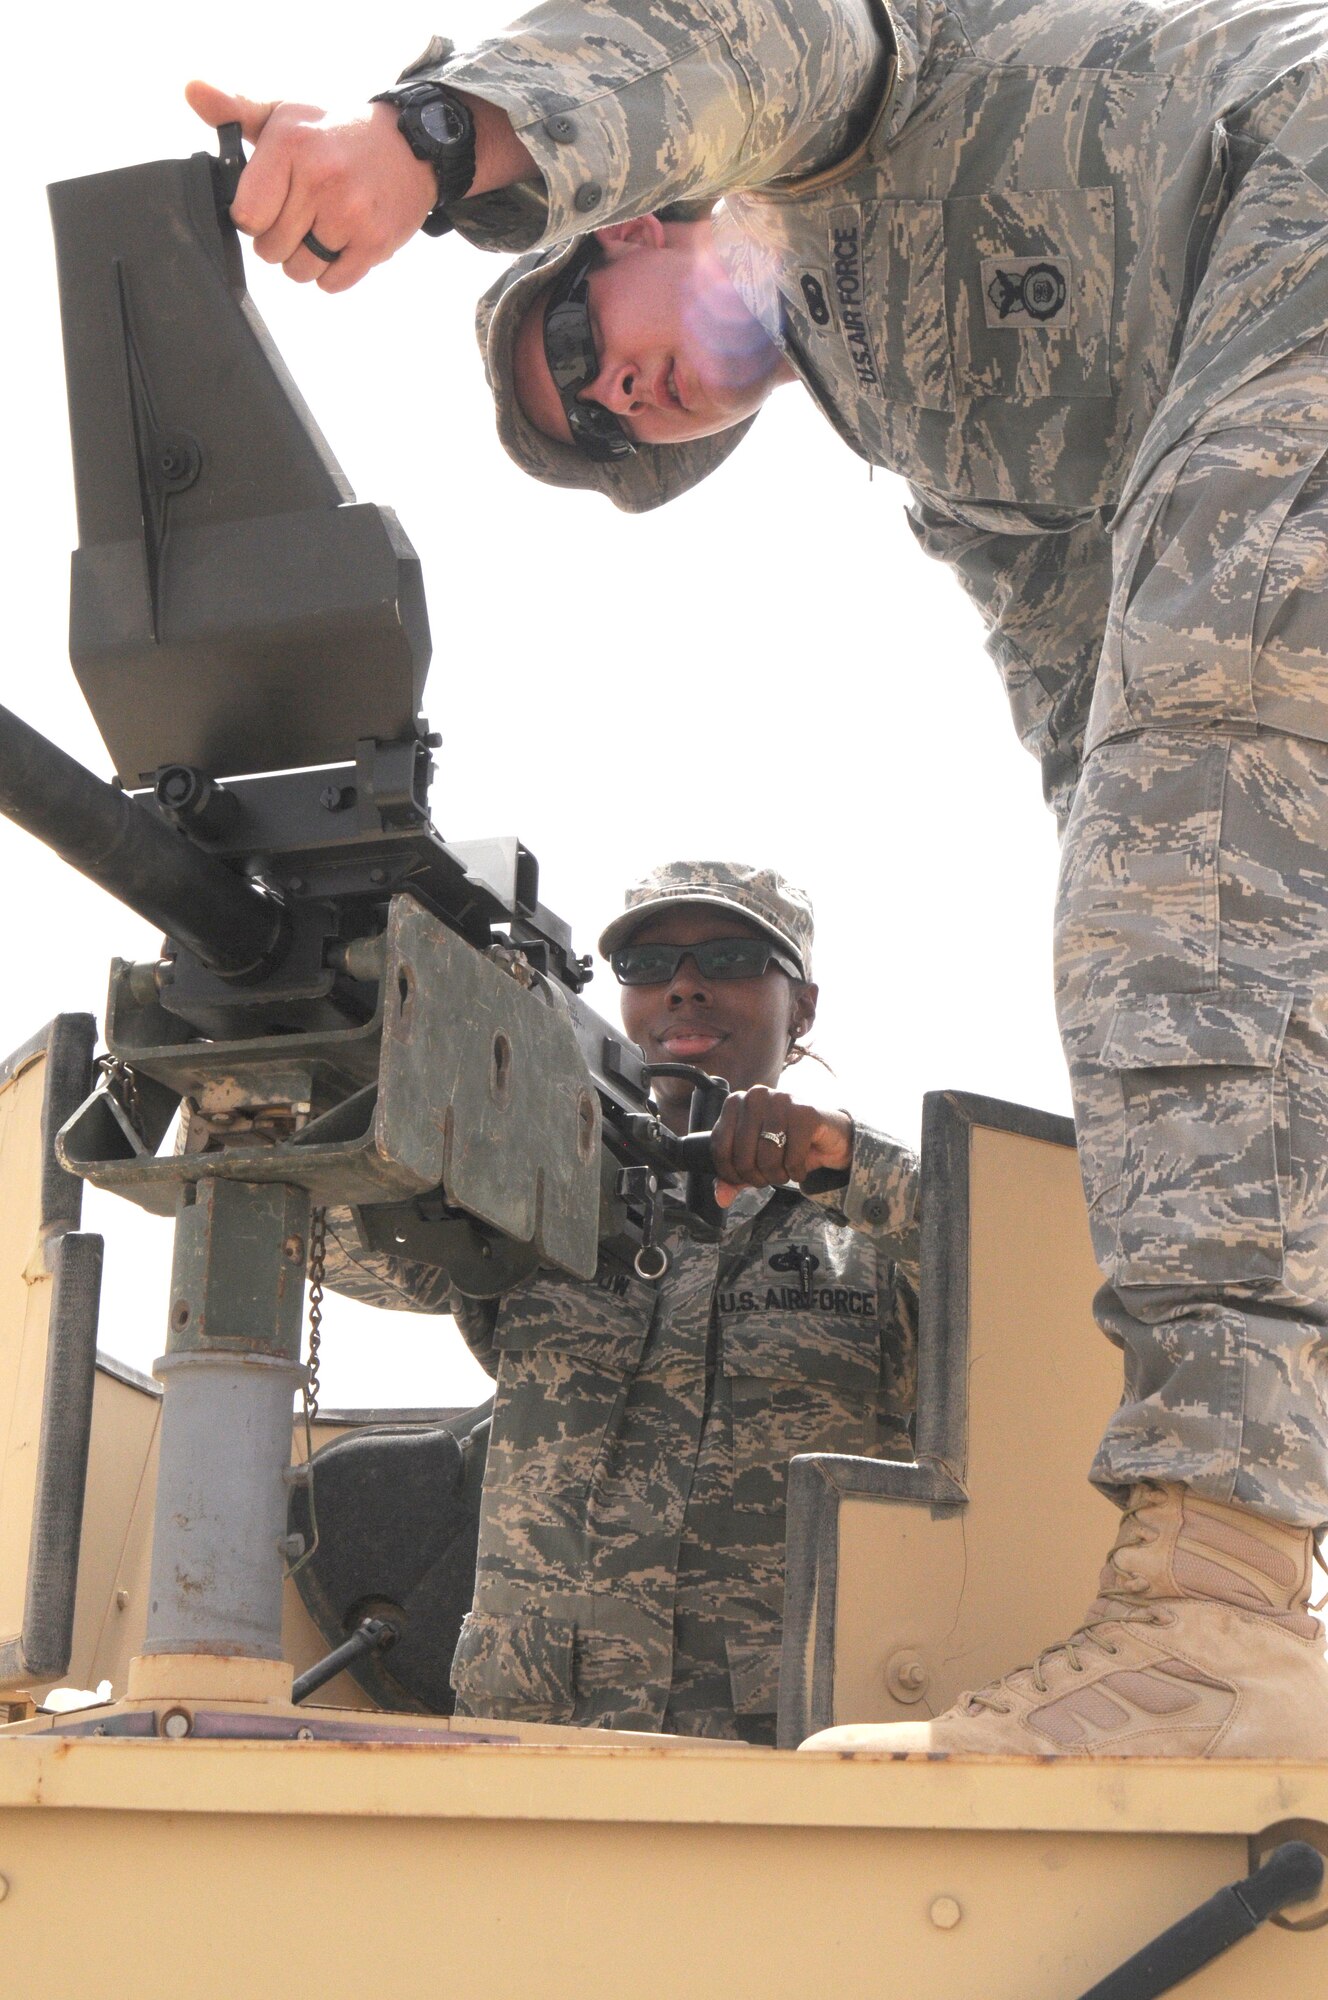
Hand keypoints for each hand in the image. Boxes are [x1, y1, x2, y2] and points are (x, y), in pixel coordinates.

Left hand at [185, 81, 437, 292]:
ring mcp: (350, 213)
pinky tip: (342, 243)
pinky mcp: (375, 242)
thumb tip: (192, 90)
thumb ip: (235, 109)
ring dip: (305, 259)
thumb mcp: (286, 114)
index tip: (271, 202)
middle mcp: (320, 178)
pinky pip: (332, 284)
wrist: (409, 144)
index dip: (254, 216)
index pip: (246, 216)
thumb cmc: (335, 133)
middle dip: (280, 239)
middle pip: (271, 249)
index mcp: (290, 144)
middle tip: (301, 214)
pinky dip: (332, 273)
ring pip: (300, 270)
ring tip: (322, 229)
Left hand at [708, 1086, 852, 1208]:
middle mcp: (756, 1096)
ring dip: (778, 1176)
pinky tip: (800, 1168)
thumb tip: (722, 1198)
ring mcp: (781, 1101)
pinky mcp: (806, 1113)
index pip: (720, 1148)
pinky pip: (792, 1158)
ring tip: (785, 1172)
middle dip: (757, 1178)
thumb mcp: (754, 1160)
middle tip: (770, 1177)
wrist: (827, 1135)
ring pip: (768, 1158)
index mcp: (736, 1102)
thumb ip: (734, 1178)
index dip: (731, 1174)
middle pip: (743, 1156)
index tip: (744, 1181)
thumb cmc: (786, 1144)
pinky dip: (797, 1172)